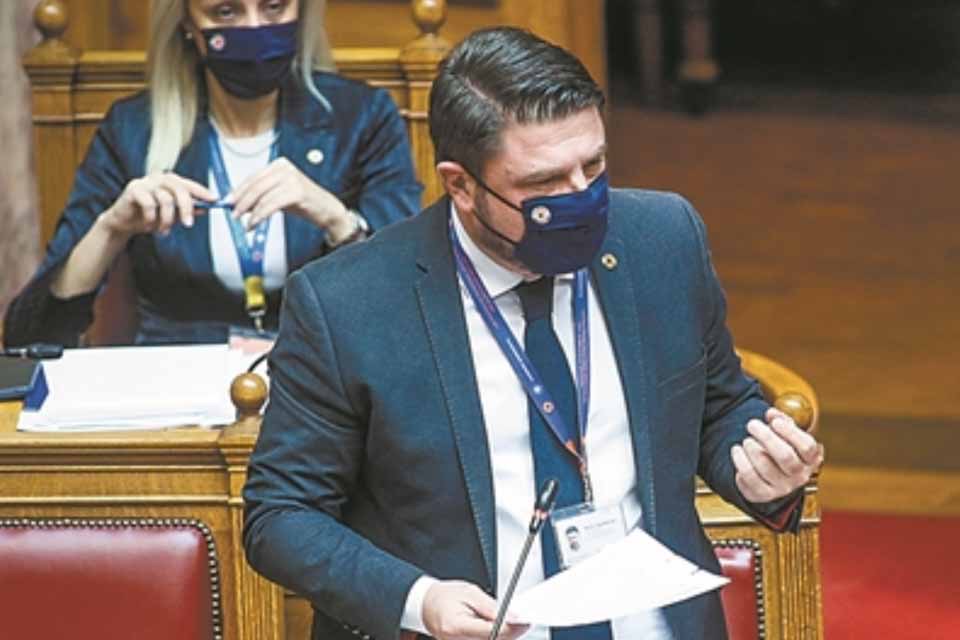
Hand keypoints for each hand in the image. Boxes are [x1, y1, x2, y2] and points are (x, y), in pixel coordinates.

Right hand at [101, 173, 214, 236]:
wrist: (123, 223)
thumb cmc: (148, 217)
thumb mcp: (172, 215)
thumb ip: (187, 210)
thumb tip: (205, 209)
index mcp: (170, 181)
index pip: (190, 184)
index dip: (203, 192)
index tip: (214, 200)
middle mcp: (159, 178)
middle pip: (179, 188)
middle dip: (187, 208)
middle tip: (188, 224)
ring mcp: (146, 182)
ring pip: (165, 199)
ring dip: (167, 219)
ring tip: (164, 231)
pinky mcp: (133, 189)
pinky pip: (149, 204)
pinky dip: (152, 218)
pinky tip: (150, 226)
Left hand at [226, 157, 355, 238]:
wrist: (327, 209)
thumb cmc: (304, 202)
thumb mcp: (278, 196)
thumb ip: (260, 196)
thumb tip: (237, 203)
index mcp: (279, 165)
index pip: (253, 178)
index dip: (238, 191)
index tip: (228, 202)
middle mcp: (284, 168)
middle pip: (255, 186)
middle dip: (241, 202)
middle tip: (234, 214)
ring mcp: (291, 178)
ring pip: (262, 196)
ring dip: (250, 212)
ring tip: (246, 223)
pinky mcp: (297, 192)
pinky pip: (271, 205)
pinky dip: (260, 216)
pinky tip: (255, 223)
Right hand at [422, 580, 527, 639]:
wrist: (427, 605)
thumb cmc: (444, 596)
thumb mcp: (470, 593)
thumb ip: (491, 607)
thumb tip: (512, 617)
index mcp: (456, 627)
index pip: (491, 632)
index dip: (510, 628)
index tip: (523, 621)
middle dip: (510, 632)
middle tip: (521, 620)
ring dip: (503, 635)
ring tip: (507, 620)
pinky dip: (495, 637)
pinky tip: (498, 628)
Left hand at [731, 408, 824, 502]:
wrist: (770, 477)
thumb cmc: (780, 449)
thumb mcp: (786, 433)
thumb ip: (781, 420)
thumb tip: (771, 414)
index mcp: (811, 460)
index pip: (807, 447)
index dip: (790, 432)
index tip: (774, 421)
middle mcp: (799, 476)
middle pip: (785, 456)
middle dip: (766, 437)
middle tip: (752, 424)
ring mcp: (782, 488)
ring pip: (765, 467)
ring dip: (752, 448)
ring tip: (747, 440)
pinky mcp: (763, 494)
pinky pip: (749, 478)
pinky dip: (739, 460)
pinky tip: (737, 450)